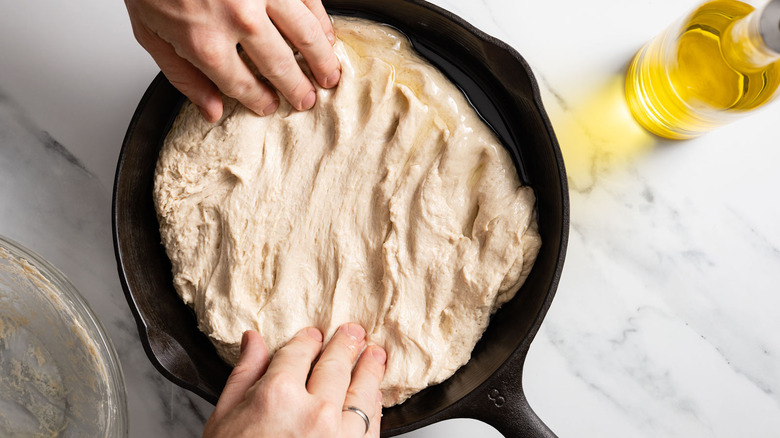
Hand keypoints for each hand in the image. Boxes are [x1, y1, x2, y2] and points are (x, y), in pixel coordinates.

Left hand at [125, 0, 340, 121]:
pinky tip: (326, 37)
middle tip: (307, 99)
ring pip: (304, 36)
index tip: (268, 105)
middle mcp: (238, 21)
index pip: (242, 86)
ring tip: (329, 76)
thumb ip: (183, 77)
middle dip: (297, 89)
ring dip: (321, 60)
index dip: (259, 100)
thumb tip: (211, 111)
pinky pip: (309, 3)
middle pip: (279, 66)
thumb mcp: (151, 35)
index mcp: (205, 43)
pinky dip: (322, 24)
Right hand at [203, 323, 386, 436]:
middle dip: (346, 344)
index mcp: (277, 395)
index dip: (309, 339)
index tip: (314, 335)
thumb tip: (253, 339)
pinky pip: (372, 424)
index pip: (299, 352)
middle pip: (337, 364)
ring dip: (370, 369)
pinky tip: (375, 397)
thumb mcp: (225, 417)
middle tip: (354, 333)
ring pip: (363, 391)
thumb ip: (244, 374)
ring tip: (374, 356)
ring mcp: (339, 435)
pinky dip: (375, 405)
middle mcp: (313, 410)